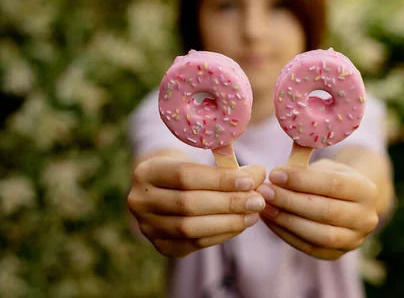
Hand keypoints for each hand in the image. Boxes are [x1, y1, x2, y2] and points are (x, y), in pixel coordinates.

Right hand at [128, 153, 265, 256]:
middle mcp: (139, 201)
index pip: (184, 176)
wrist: (164, 191)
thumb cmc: (188, 171)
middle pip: (188, 204)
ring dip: (228, 222)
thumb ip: (229, 167)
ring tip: (253, 214)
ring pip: (190, 228)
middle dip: (228, 203)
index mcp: (146, 172)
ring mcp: (147, 227)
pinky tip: (240, 225)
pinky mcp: (161, 246)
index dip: (219, 179)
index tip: (249, 181)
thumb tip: (261, 174)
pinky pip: (194, 244)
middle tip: (258, 200)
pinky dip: (221, 235)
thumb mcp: (202, 161)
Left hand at [256, 159, 378, 259]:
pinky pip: (309, 247)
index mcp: (367, 190)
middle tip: (265, 191)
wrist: (348, 206)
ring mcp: (354, 240)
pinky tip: (269, 219)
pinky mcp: (336, 255)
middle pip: (325, 211)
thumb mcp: (325, 165)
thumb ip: (306, 157)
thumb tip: (289, 134)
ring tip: (264, 206)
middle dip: (291, 201)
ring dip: (286, 220)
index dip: (302, 180)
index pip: (333, 185)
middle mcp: (366, 218)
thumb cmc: (331, 179)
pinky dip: (285, 234)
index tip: (275, 173)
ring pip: (318, 234)